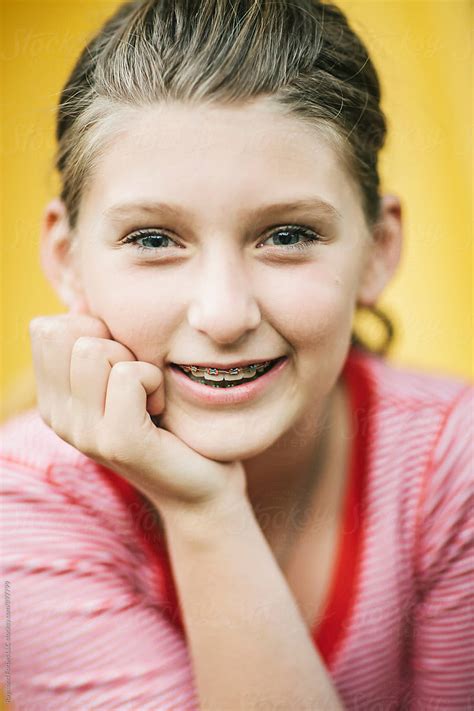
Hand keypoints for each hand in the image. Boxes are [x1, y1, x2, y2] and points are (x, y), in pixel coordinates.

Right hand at [28, 307, 246, 517]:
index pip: (45, 329)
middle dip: (112, 342)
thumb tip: (83, 301)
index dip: (90, 329)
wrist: (200, 487)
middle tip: (137, 380)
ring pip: (94, 350)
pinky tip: (160, 409)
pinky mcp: (118, 441)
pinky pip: (130, 375)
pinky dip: (154, 380)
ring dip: (135, 362)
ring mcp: (83, 433)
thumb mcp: (123, 378)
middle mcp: (58, 419)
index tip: (119, 362)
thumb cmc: (168, 423)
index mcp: (53, 401)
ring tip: (148, 396)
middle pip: (67, 333)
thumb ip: (99, 343)